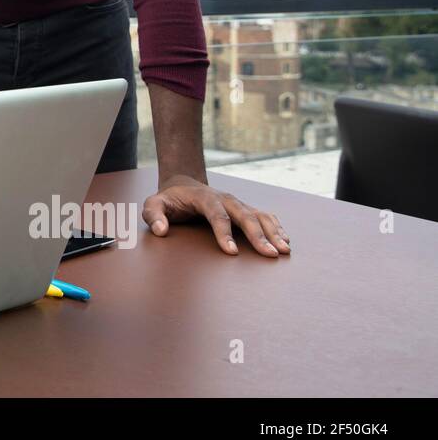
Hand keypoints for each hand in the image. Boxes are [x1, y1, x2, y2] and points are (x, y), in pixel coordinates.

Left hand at [143, 175, 290, 256]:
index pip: (217, 215)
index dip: (224, 233)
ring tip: (284, 250)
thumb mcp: (153, 204)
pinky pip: (264, 216)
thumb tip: (161, 230)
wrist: (183, 185)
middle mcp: (225, 199)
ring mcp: (237, 203)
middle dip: (258, 235)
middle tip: (270, 254)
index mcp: (204, 198)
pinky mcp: (244, 209)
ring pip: (259, 215)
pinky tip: (285, 240)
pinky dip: (276, 227)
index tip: (232, 251)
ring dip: (273, 232)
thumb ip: (153, 215)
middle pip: (245, 215)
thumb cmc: (169, 200)